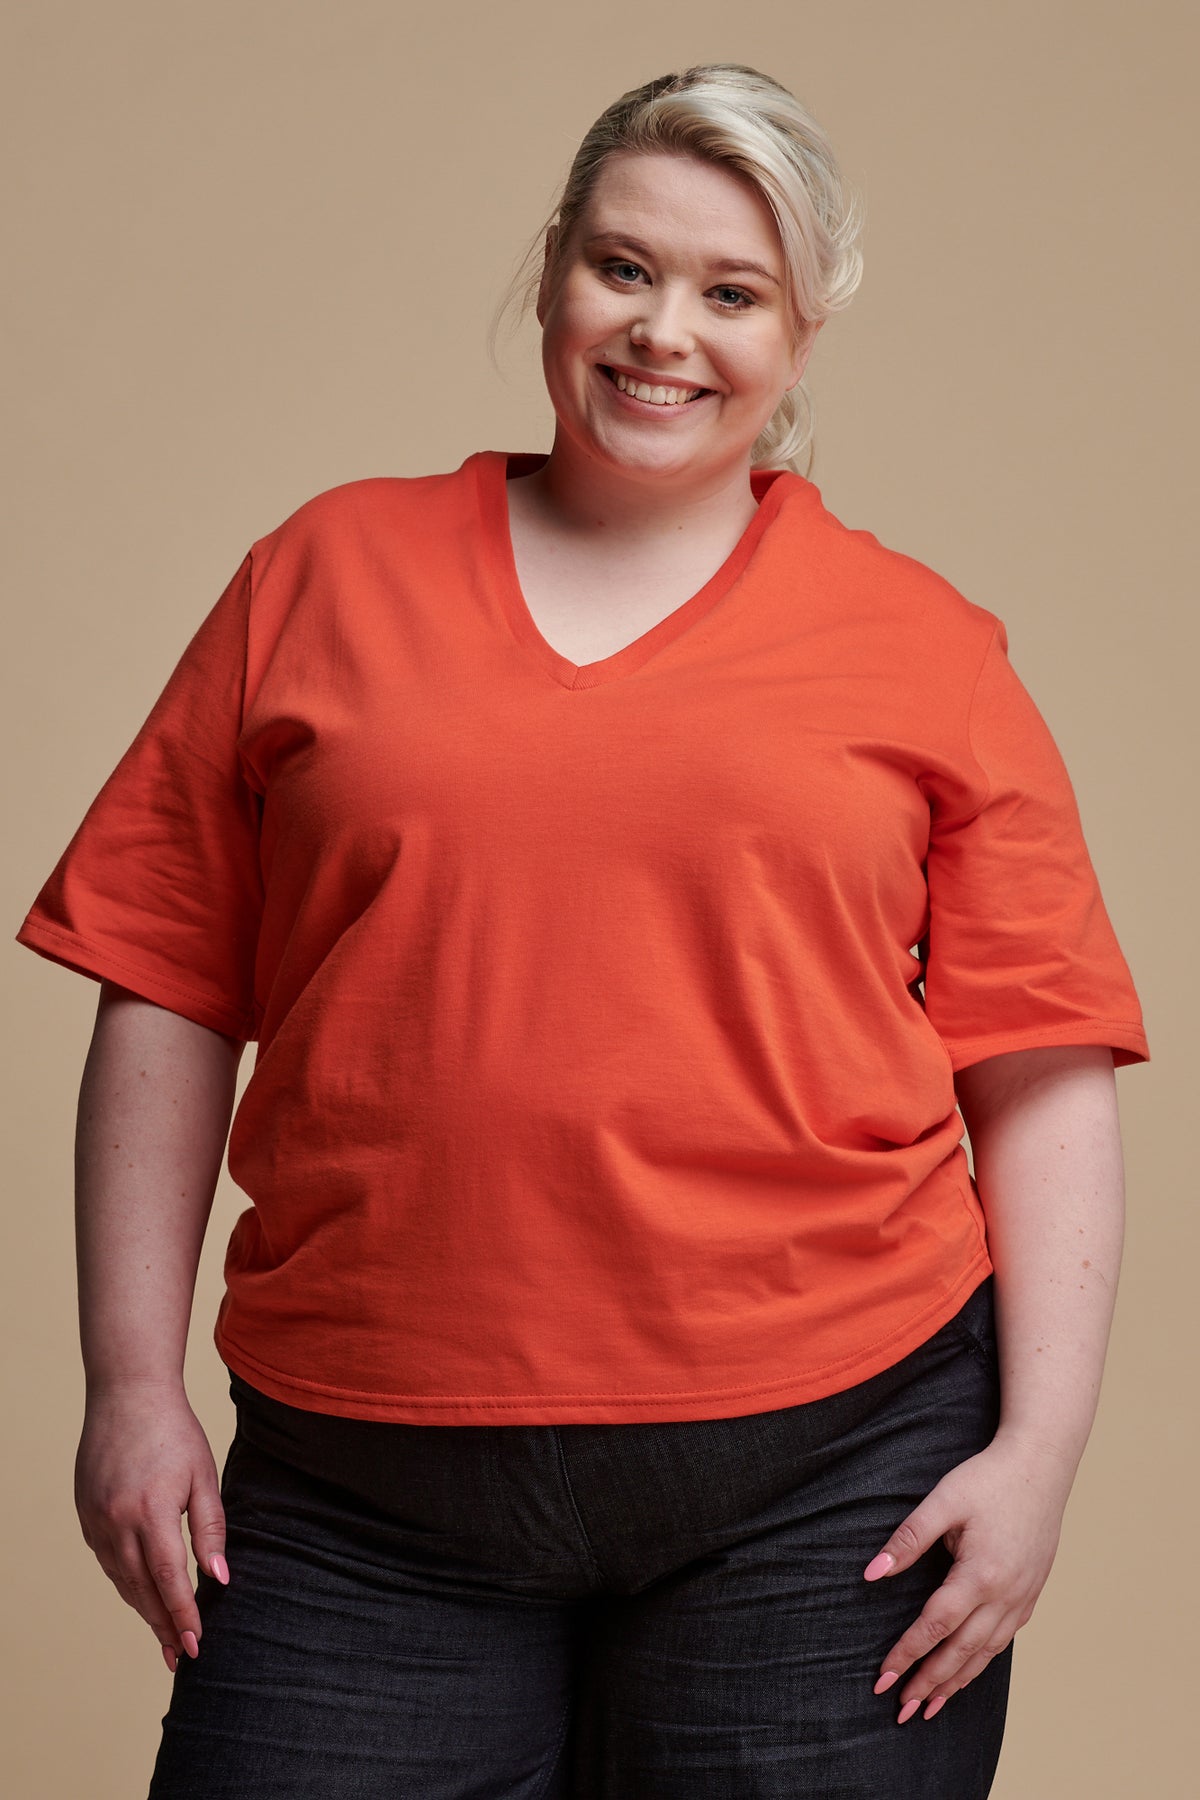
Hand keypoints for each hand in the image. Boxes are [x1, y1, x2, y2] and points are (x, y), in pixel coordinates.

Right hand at [75, 1380, 228, 1671]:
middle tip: (179, 1655)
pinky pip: (107, 1560)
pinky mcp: (86, 1514)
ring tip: (163, 1634)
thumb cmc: (175, 1432)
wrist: (127, 1396)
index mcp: (151, 1512)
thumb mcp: (204, 1476)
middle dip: (162, 1625)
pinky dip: (125, 1581)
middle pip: (141, 1589)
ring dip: (143, 1609)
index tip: (195, 1644)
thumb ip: (211, 1529)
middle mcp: (117, 1522)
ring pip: (121, 1579)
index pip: (168, 1579)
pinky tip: (140, 1593)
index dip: (182, 1615)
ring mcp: (96, 1520)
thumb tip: (218, 1578)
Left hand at [863, 1434, 1075, 1722]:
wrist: (1041, 1464)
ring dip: (956, 1682)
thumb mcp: (943, 1501)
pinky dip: (981, 1662)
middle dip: (929, 1683)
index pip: (935, 1627)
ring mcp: (1023, 1598)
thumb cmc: (988, 1478)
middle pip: (961, 1652)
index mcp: (980, 1575)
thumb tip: (871, 1573)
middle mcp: (1005, 1595)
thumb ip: (908, 1540)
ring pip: (985, 1653)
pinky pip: (1004, 1640)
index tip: (883, 1678)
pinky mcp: (1031, 1593)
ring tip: (931, 1706)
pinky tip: (967, 1670)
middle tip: (901, 1710)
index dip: (907, 1654)